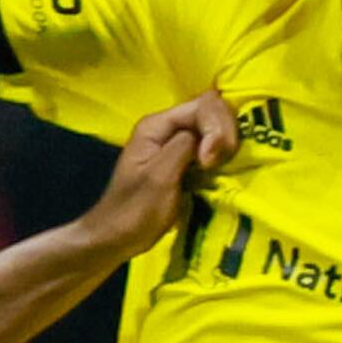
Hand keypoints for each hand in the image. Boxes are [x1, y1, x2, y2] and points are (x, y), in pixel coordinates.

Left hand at [76, 91, 239, 260]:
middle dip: (223, 134)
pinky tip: (218, 173)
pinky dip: (221, 156)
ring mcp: (176, 143)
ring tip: (217, 171)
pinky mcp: (185, 160)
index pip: (204, 105)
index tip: (208, 163)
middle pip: (212, 111)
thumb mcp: (160, 177)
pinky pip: (211, 147)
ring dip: (224, 146)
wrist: (117, 237)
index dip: (216, 129)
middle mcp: (167, 127)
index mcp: (157, 125)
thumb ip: (184, 146)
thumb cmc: (135, 211)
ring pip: (215, 128)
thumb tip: (209, 136)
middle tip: (215, 166)